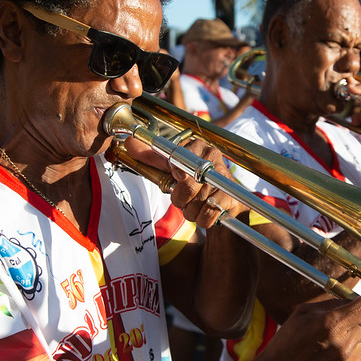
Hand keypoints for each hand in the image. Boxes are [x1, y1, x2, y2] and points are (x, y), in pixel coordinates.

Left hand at [121, 135, 247, 227]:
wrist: (222, 201)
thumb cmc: (194, 182)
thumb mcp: (171, 169)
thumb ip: (150, 156)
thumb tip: (129, 142)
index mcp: (198, 146)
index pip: (179, 160)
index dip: (176, 173)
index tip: (177, 177)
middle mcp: (213, 157)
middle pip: (186, 185)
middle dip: (181, 198)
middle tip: (185, 197)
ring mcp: (224, 177)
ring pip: (195, 202)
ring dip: (191, 210)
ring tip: (196, 204)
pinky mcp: (231, 196)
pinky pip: (207, 214)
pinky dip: (202, 219)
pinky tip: (206, 212)